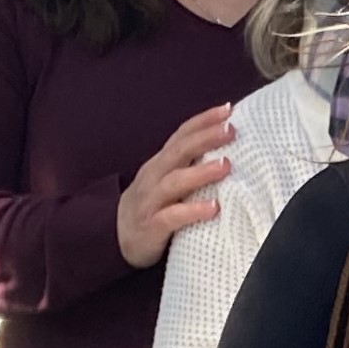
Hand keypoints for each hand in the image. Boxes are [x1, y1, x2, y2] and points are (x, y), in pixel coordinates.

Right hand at [116, 104, 234, 267]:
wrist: (117, 238)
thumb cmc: (154, 206)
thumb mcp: (168, 180)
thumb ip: (191, 165)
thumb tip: (231, 149)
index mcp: (161, 162)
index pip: (182, 135)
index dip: (203, 121)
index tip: (228, 109)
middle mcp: (154, 176)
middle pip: (179, 152)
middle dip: (205, 138)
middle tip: (230, 130)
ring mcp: (151, 201)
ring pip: (175, 182)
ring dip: (201, 172)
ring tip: (226, 165)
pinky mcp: (151, 227)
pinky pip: (172, 217)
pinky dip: (193, 211)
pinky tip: (214, 208)